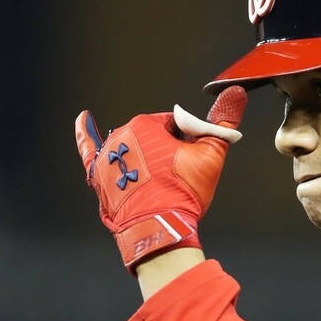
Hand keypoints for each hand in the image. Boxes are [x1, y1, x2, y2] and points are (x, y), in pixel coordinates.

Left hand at [74, 86, 247, 272]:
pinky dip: (85, 133)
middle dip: (166, 149)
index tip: (192, 158)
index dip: (189, 140)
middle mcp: (121, 135)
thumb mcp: (211, 155)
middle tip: (177, 174)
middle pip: (153, 135)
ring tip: (157, 180)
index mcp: (146, 125)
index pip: (175, 123)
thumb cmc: (183, 192)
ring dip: (144, 156)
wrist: (158, 228)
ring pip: (132, 147)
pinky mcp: (97, 175)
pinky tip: (83, 120)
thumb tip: (236, 93)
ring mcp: (106, 156)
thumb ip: (223, 122)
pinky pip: (88, 148)